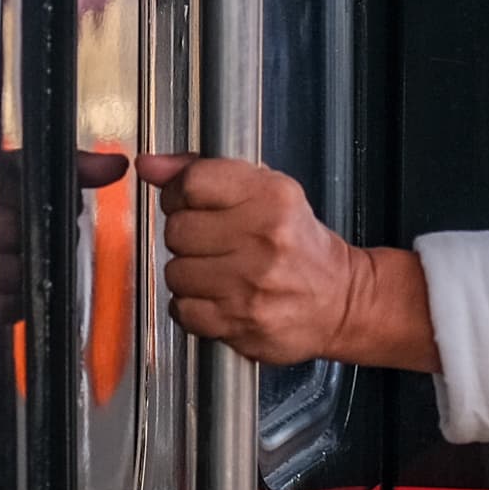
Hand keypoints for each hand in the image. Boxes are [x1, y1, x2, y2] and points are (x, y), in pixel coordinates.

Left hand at [137, 154, 437, 370]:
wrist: (340, 301)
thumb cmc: (297, 243)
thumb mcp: (264, 192)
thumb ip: (202, 173)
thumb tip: (149, 166)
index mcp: (271, 196)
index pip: (192, 183)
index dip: (180, 194)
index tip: (191, 204)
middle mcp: (264, 239)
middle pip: (177, 230)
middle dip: (187, 237)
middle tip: (212, 243)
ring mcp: (252, 285)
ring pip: (175, 272)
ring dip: (189, 274)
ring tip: (220, 273)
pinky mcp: (241, 323)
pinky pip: (182, 310)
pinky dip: (193, 307)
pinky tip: (219, 298)